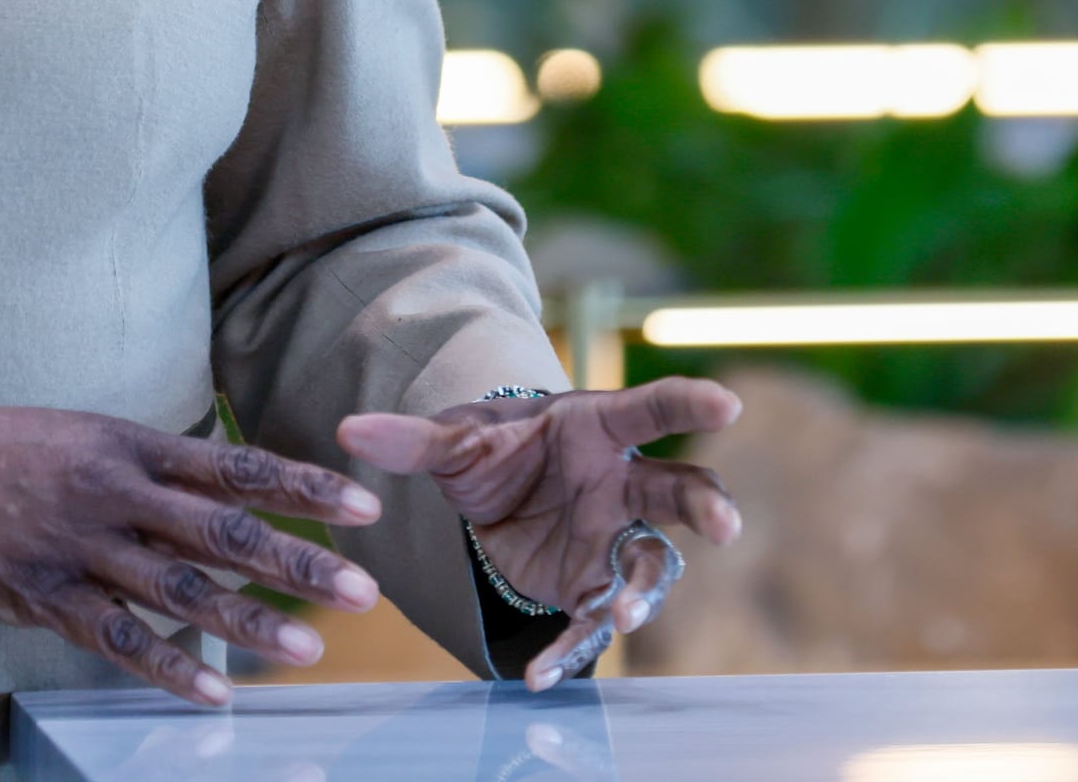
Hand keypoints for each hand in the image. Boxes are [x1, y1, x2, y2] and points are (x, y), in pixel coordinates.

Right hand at [0, 390, 383, 708]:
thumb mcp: (74, 434)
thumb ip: (142, 462)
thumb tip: (209, 483)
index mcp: (127, 444)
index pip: (235, 466)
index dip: (304, 487)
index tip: (365, 505)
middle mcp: (113, 492)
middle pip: (224, 530)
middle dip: (301, 560)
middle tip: (364, 588)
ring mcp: (76, 546)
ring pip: (180, 590)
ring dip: (249, 624)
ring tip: (306, 651)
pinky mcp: (38, 595)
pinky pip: (114, 637)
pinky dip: (167, 666)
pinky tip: (212, 692)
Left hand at [336, 376, 743, 688]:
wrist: (493, 496)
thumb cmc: (493, 450)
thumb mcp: (452, 442)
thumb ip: (411, 439)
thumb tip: (348, 430)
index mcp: (597, 428)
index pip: (650, 409)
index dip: (690, 404)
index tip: (729, 404)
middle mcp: (622, 482)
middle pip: (680, 491)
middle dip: (708, 507)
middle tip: (725, 526)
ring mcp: (614, 538)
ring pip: (651, 565)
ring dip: (643, 593)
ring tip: (622, 619)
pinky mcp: (591, 586)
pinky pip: (594, 619)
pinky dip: (573, 646)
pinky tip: (542, 673)